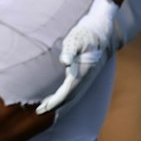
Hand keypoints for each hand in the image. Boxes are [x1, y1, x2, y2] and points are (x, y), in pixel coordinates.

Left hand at [36, 0, 117, 114]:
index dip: (56, 102)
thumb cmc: (86, 33)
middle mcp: (85, 77)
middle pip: (69, 97)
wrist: (102, 29)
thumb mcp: (76, 39)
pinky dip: (64, 94)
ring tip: (44, 106)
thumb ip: (70, 51)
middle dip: (55, 105)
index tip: (44, 108)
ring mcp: (86, 76)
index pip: (67, 92)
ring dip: (59, 101)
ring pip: (72, 93)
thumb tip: (65, 62)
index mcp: (82, 72)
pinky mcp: (84, 72)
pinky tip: (57, 95)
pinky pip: (74, 87)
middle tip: (39, 111)